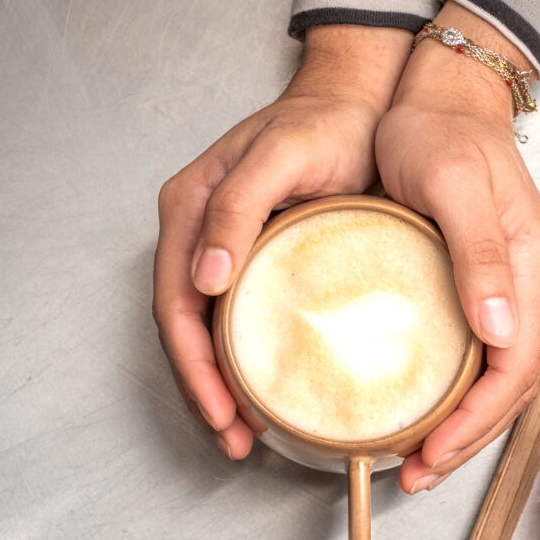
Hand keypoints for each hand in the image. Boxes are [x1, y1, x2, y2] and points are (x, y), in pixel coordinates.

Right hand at [152, 26, 410, 457]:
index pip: (176, 304)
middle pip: (185, 326)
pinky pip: (237, 314)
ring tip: (247, 429)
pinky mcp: (255, 253)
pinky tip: (270, 386)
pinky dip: (246, 356)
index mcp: (191, 208)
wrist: (362, 102)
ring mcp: (223, 243)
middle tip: (235, 436)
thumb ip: (239, 208)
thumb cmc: (326, 123)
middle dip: (204, 388)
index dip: (194, 366)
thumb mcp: (282, 156)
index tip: (224, 412)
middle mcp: (198, 228)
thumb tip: (206, 277)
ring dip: (222, 381)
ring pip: (208, 327)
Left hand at [376, 4, 539, 492]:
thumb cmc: (439, 130)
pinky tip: (431, 408)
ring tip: (419, 457)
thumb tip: (499, 330)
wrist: (445, 93)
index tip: (428, 454)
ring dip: (467, 424)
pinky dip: (464, 394)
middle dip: (468, 439)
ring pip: (505, 378)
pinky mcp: (500, 284)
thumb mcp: (450, 183)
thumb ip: (479, 254)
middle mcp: (538, 284)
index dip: (474, 423)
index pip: (514, 370)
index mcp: (533, 267)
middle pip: (515, 387)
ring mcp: (523, 286)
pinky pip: (491, 356)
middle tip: (414, 474)